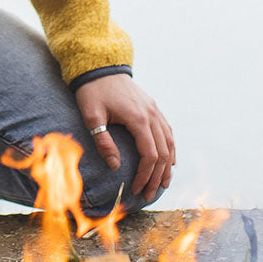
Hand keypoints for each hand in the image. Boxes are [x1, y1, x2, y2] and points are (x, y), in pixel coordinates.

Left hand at [75, 76, 174, 200]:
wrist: (100, 67)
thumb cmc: (92, 92)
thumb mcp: (92, 117)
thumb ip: (103, 141)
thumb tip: (115, 166)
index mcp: (138, 119)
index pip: (149, 155)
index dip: (144, 175)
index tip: (135, 189)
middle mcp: (151, 115)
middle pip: (163, 153)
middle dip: (157, 177)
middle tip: (149, 194)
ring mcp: (154, 110)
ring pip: (169, 143)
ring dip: (167, 165)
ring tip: (162, 184)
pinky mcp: (152, 107)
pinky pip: (167, 131)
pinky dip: (170, 148)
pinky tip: (169, 160)